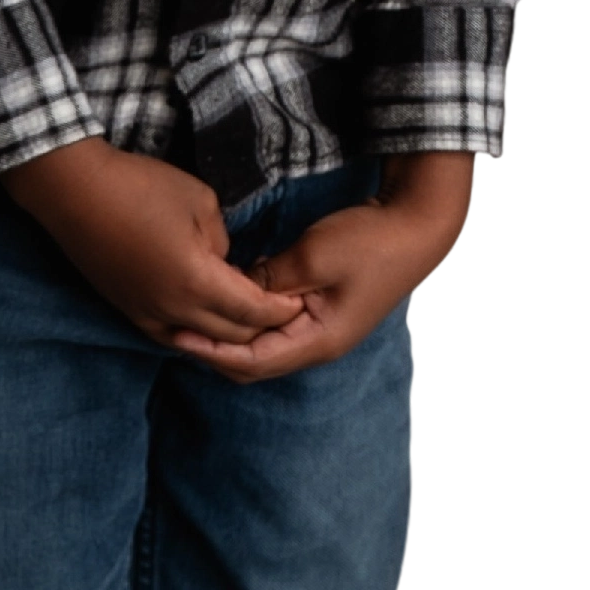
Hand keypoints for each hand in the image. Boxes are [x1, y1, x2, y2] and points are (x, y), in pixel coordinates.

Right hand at [0, 137, 304, 353]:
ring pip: (201, 343)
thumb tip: (223, 262)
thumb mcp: (201, 202)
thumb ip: (222, 242)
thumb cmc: (141, 187)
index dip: (282, 309)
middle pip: (232, 337)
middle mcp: (173, 310)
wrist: (75, 192)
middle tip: (282, 310)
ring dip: (228, 334)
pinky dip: (196, 334)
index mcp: (197, 282)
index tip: (300, 300)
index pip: (254, 311)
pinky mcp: (128, 311)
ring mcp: (147, 315)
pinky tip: (208, 319)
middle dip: (262, 326)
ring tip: (249, 316)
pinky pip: (171, 337)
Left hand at [170, 151, 477, 383]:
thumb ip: (270, 279)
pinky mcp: (321, 311)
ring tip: (191, 318)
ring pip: (264, 347)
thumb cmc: (370, 241)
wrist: (416, 226)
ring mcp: (321, 330)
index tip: (176, 333)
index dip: (212, 351)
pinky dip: (248, 321)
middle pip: (255, 364)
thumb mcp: (313, 256)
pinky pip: (277, 328)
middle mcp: (318, 344)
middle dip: (214, 350)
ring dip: (230, 337)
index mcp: (318, 341)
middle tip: (173, 327)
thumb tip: (234, 291)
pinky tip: (226, 302)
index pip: (252, 361)